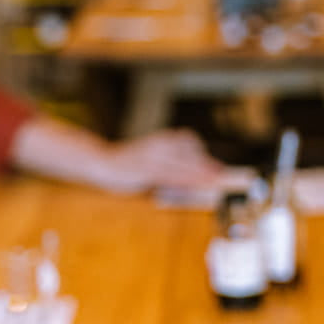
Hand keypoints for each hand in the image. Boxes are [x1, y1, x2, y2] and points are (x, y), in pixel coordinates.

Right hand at [102, 130, 221, 193]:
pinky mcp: (147, 170)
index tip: (216, 165)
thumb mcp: (149, 154)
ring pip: (183, 164)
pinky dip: (185, 179)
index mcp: (161, 139)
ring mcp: (154, 157)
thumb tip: (187, 167)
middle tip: (221, 173)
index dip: (203, 154)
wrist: (102, 161)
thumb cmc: (127, 161)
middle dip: (207, 164)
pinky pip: (170, 175)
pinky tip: (194, 184)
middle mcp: (160, 145)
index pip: (189, 142)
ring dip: (200, 172)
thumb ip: (166, 158)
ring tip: (215, 179)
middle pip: (190, 153)